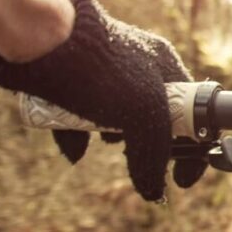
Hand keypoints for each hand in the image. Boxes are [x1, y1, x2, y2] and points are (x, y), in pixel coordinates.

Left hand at [0, 0, 205, 200]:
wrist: (39, 39)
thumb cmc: (101, 71)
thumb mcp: (143, 116)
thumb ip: (154, 154)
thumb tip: (154, 192)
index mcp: (165, 64)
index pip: (193, 108)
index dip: (192, 142)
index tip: (182, 175)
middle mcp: (137, 63)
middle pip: (152, 114)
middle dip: (146, 141)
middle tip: (138, 157)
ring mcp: (101, 69)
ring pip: (114, 115)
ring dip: (111, 135)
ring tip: (103, 141)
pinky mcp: (68, 77)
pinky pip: (80, 114)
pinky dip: (79, 133)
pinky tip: (73, 147)